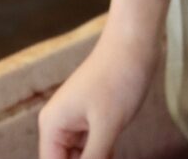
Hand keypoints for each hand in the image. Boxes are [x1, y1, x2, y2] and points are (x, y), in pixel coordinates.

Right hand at [37, 28, 156, 158]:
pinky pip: (94, 147)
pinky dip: (104, 156)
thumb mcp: (107, 126)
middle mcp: (59, 124)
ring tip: (112, 154)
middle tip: (109, 156)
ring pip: (81, 158)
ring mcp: (77, 121)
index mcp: (52, 125)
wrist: (135, 40)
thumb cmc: (119, 77)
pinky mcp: (95, 117)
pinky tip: (115, 155)